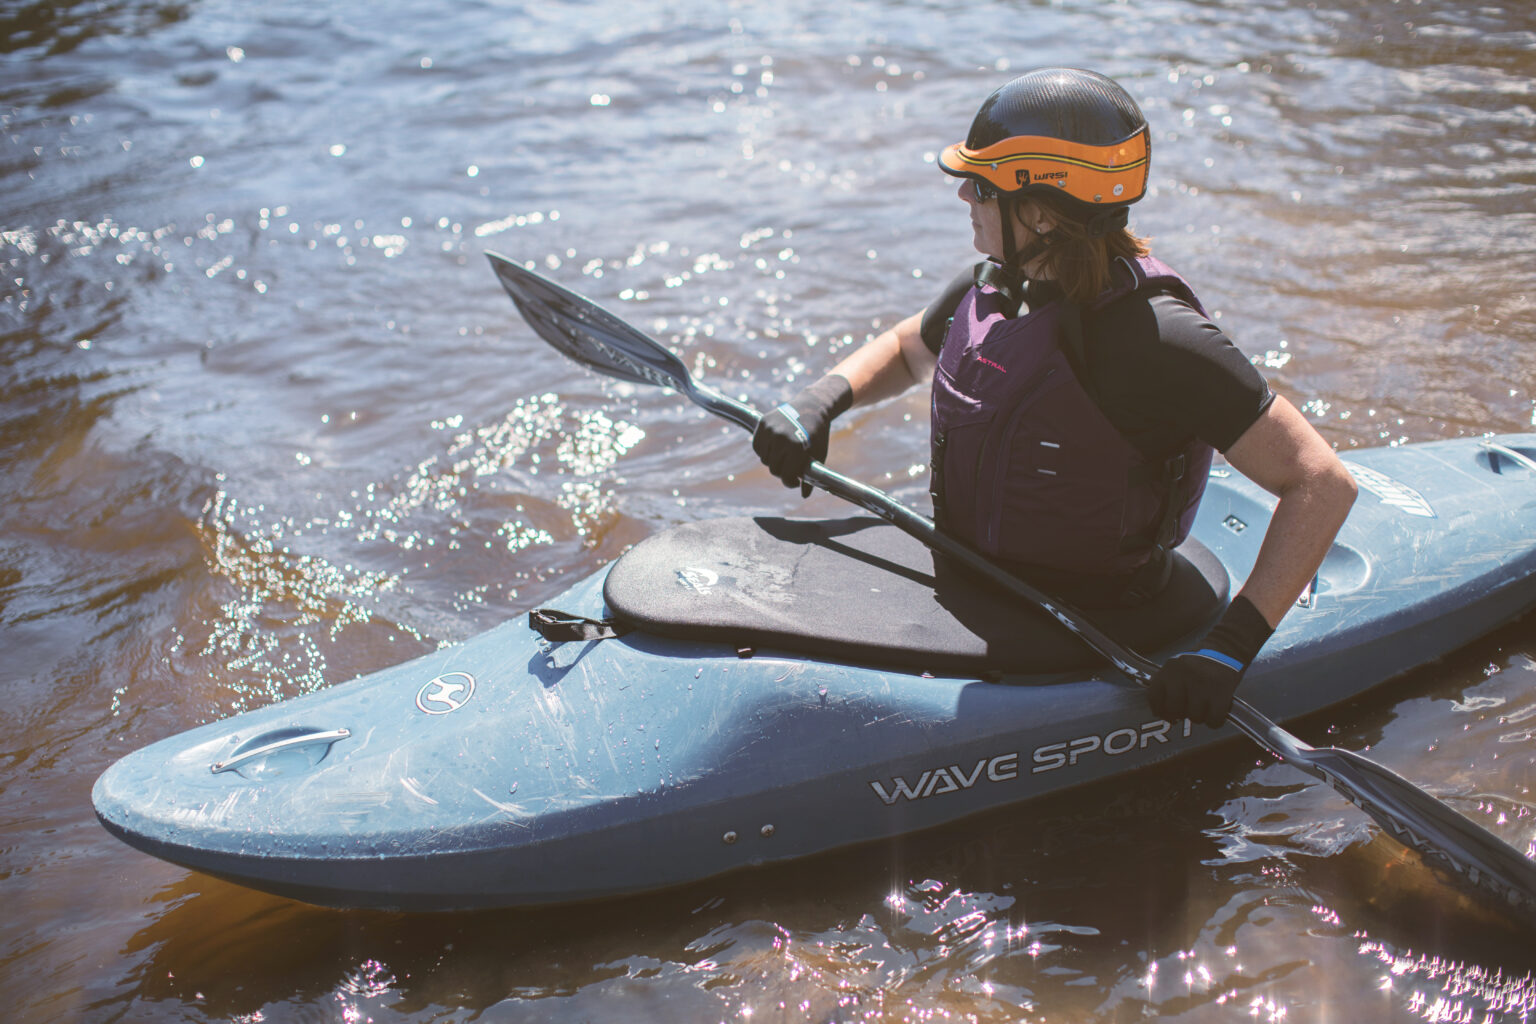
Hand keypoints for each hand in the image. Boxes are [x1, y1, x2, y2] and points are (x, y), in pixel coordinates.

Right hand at [752, 374, 852, 496]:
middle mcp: (781, 438)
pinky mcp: (763, 423)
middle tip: (790, 466)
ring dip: (773, 460)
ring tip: (784, 455)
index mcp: (796, 447)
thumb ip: (811, 475)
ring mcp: (770, 430)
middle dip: (782, 471)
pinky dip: (763, 450)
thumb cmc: (818, 433)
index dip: (791, 482)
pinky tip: (774, 448)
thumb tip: (804, 496)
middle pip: (773, 469)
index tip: (795, 481)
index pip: (786, 476)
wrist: (812, 405)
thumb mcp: (819, 455)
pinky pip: (757, 446)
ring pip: (764, 459)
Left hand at [1146, 595, 1273, 727]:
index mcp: (1169, 669)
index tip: (1166, 714)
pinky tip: (1216, 713)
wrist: (1228, 646)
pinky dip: (1215, 721)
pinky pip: (1214, 720)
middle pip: (1173, 710)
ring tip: (1205, 707)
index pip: (1153, 696)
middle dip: (1180, 715)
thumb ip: (1168, 685)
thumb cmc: (1201, 662)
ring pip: (1195, 717)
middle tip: (1188, 711)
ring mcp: (1202, 683)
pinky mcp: (1221, 691)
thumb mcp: (1178, 667)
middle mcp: (1183, 675)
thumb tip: (1160, 713)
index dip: (1159, 710)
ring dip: (1200, 717)